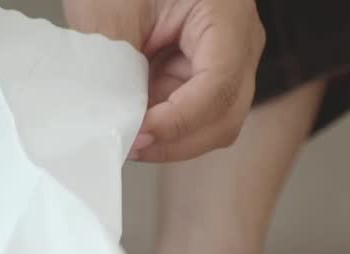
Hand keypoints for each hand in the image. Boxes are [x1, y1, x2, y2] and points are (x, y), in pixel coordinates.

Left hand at [64, 0, 264, 161]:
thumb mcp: (111, 9)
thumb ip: (113, 64)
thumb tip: (110, 119)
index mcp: (226, 14)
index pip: (219, 84)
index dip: (180, 120)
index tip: (139, 134)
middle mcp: (239, 42)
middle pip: (225, 114)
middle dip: (176, 139)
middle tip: (128, 144)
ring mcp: (226, 62)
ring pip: (212, 124)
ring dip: (170, 137)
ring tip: (128, 132)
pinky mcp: (203, 75)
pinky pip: (193, 115)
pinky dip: (163, 125)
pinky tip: (135, 119)